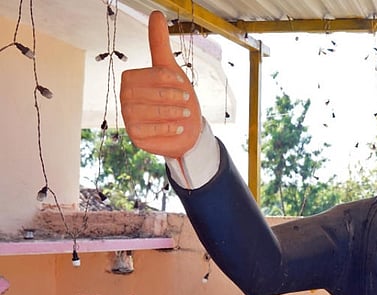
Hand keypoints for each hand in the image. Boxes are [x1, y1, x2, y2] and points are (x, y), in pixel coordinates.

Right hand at [120, 10, 201, 158]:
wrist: (187, 128)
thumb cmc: (177, 97)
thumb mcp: (171, 69)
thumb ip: (159, 43)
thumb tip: (156, 13)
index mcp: (131, 80)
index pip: (147, 76)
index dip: (167, 79)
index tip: (182, 84)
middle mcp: (125, 98)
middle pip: (145, 94)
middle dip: (170, 97)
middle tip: (186, 100)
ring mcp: (127, 117)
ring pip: (145, 112)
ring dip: (171, 112)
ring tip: (185, 113)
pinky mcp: (134, 136)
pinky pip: (147, 130)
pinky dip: (166, 128)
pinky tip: (178, 127)